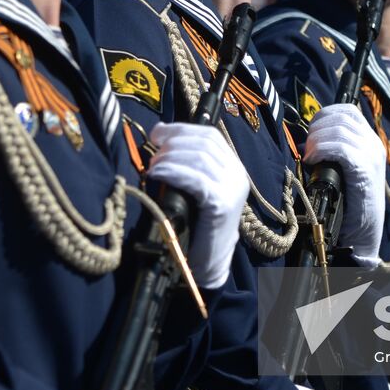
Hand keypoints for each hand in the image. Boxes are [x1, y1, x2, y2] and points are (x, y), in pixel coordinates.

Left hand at [146, 122, 249, 289]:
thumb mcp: (193, 187)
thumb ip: (185, 162)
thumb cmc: (195, 223)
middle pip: (203, 143)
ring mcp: (232, 188)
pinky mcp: (222, 204)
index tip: (157, 134)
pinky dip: (173, 172)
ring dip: (170, 158)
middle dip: (173, 143)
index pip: (209, 134)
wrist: (208, 260)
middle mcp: (237, 174)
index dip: (181, 130)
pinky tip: (157, 174)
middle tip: (153, 155)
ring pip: (199, 158)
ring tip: (153, 167)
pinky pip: (195, 178)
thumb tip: (159, 131)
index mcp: (233, 166)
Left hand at [304, 104, 385, 267]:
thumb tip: (304, 141)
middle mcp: (373, 144)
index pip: (348, 110)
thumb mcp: (340, 170)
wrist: (362, 231)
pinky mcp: (365, 169)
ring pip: (339, 129)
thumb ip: (330, 151)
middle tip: (306, 147)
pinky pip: (341, 147)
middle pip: (341, 116)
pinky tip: (313, 161)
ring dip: (317, 139)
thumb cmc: (347, 202)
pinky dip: (322, 150)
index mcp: (370, 140)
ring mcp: (371, 156)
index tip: (311, 131)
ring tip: (309, 155)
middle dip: (317, 127)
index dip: (325, 114)